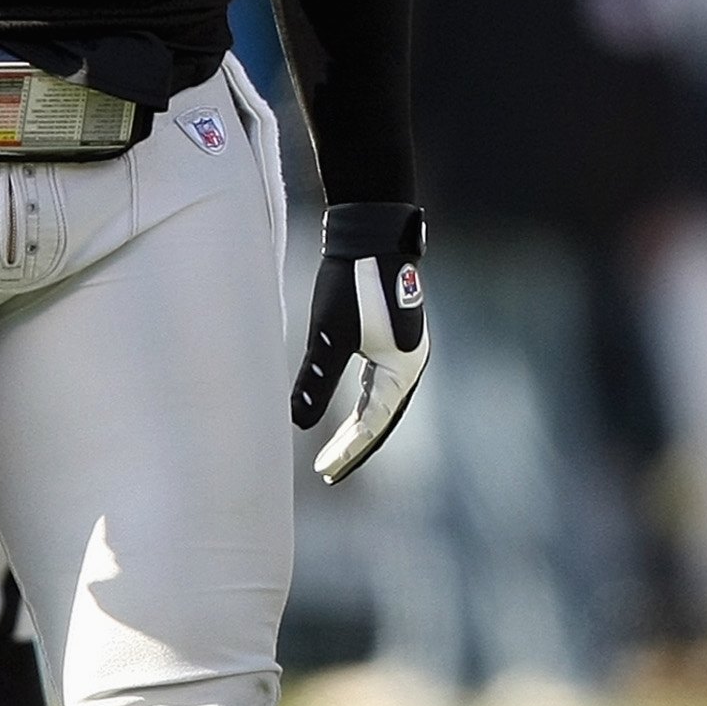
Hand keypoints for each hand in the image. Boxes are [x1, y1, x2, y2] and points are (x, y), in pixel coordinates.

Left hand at [291, 203, 428, 483]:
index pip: (374, 423)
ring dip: (361, 428)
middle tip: (328, 472)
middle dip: (356, 446)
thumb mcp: (330, 333)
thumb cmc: (354, 282)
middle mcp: (409, 365)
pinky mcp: (393, 340)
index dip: (348, 450)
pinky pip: (380, 386)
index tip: (324, 471)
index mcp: (402, 369)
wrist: (373, 234)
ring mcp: (404, 352)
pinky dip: (365, 405)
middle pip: (382, 419)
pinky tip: (349, 412)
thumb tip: (297, 423)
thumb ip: (317, 379)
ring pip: (383, 404)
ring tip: (337, 449)